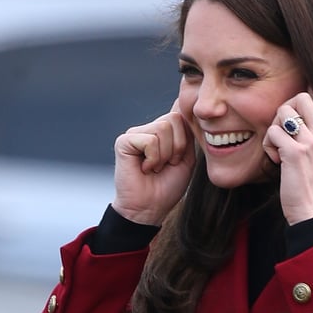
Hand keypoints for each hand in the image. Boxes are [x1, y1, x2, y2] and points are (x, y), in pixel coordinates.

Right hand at [111, 101, 196, 224]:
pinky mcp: (124, 141)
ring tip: (155, 167)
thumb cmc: (168, 186)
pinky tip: (144, 169)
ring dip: (165, 155)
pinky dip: (153, 158)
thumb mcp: (187, 158)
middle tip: (167, 165)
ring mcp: (135, 134)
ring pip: (163, 128)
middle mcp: (148, 129)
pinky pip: (150, 140)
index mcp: (163, 132)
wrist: (150, 208)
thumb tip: (182, 104)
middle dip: (178, 147)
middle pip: (175, 119)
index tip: (177, 160)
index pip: (180, 114)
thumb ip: (187, 133)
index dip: (185, 137)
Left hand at [262, 91, 312, 225]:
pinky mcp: (295, 153)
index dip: (298, 107)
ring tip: (278, 149)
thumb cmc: (311, 189)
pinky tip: (276, 160)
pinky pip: (272, 132)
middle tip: (282, 131)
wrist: (312, 213)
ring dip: (274, 129)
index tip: (290, 124)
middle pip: (301, 97)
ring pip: (283, 111)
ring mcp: (311, 143)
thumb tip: (295, 117)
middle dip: (285, 110)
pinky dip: (268, 145)